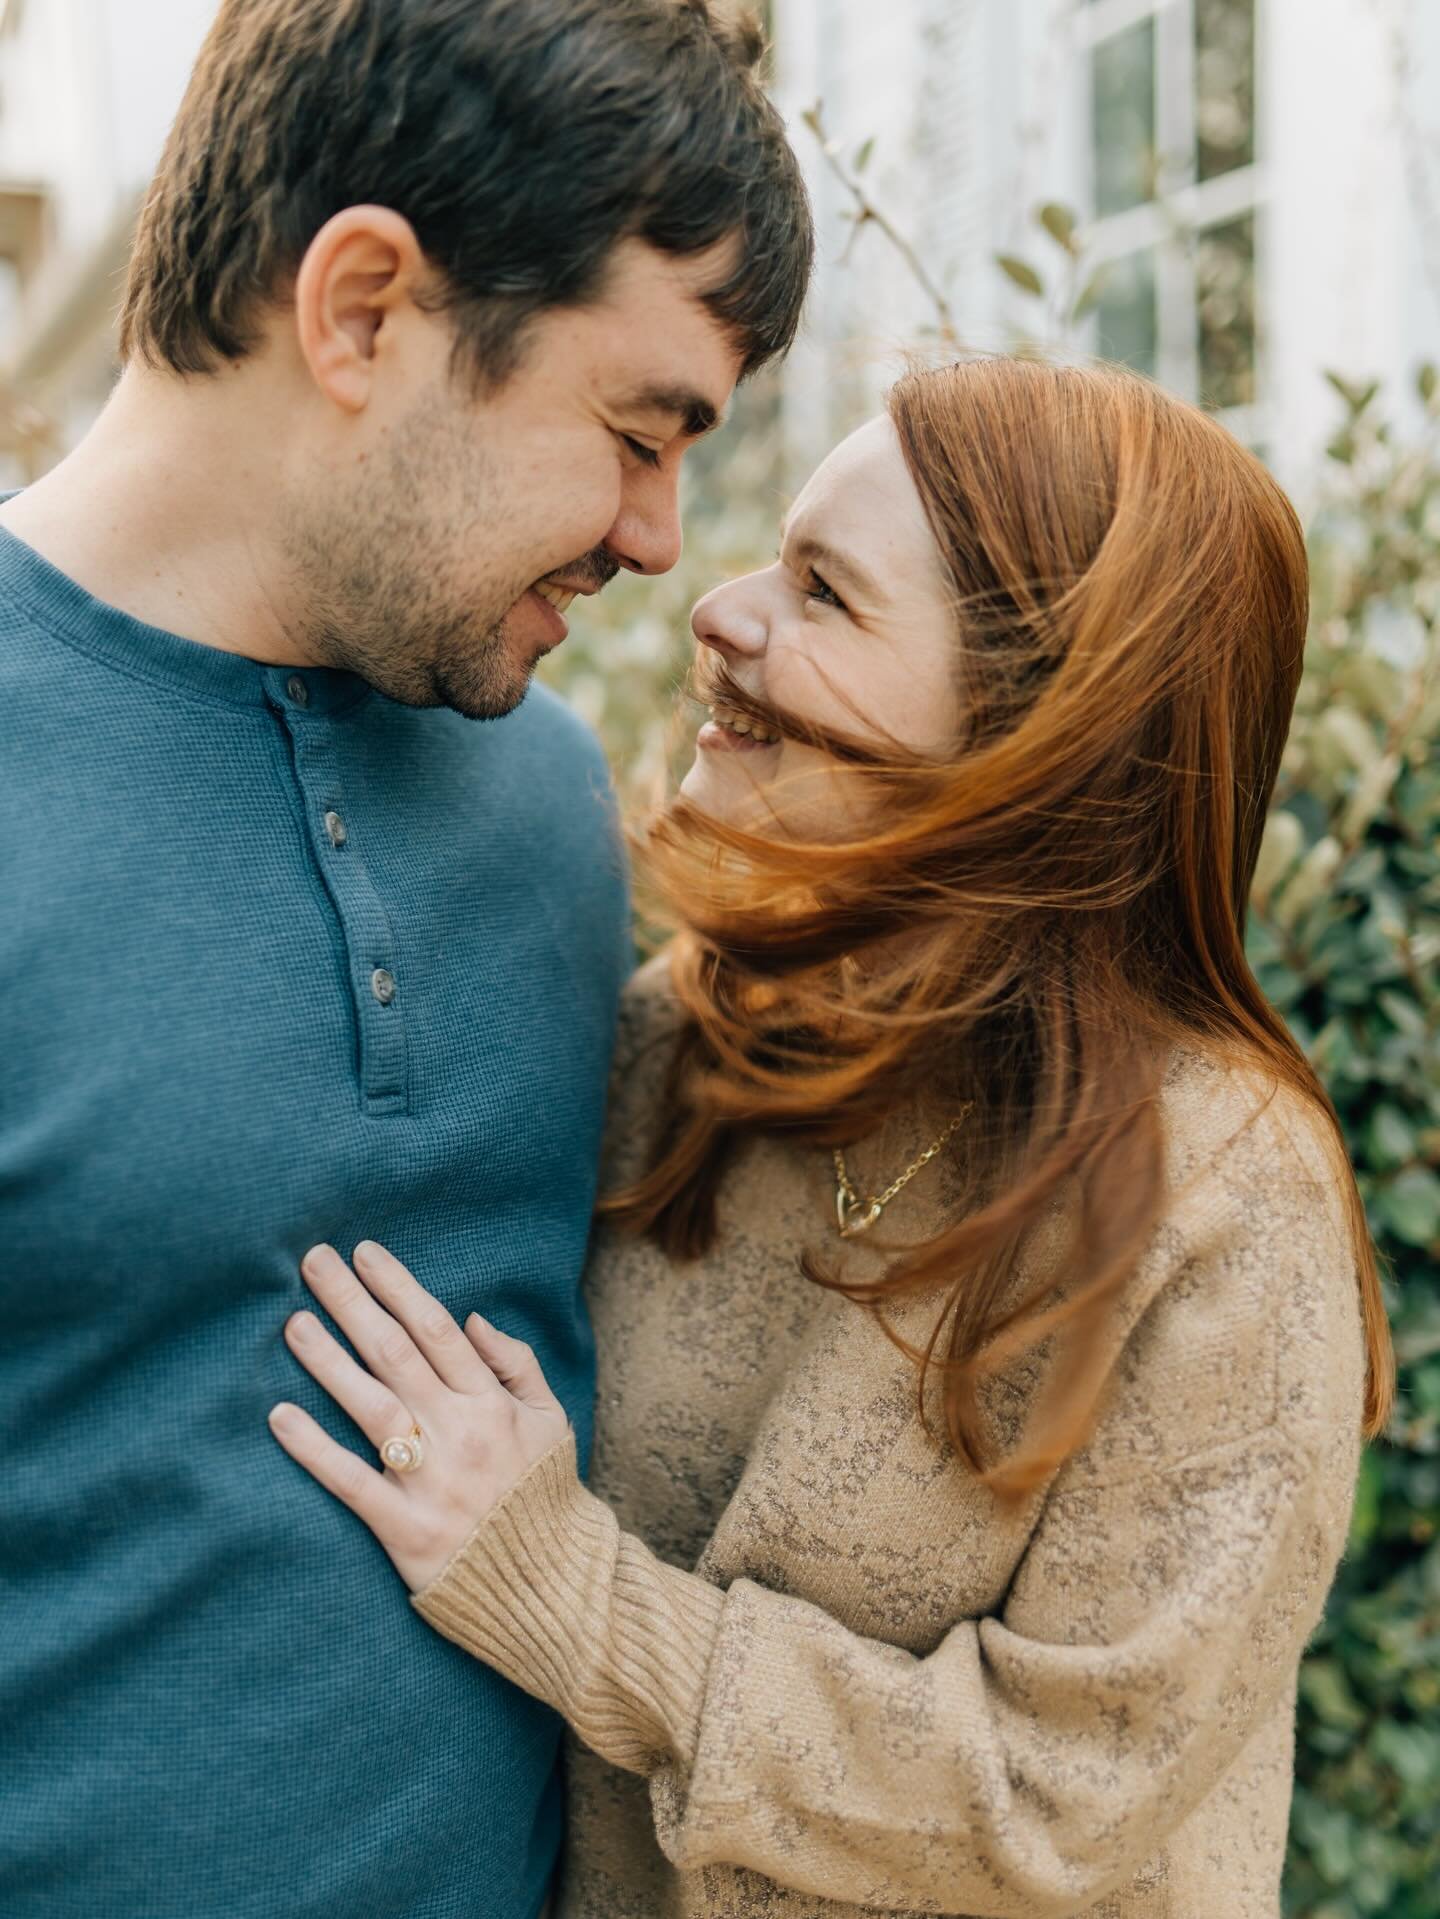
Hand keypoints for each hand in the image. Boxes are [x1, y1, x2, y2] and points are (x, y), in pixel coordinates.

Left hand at [268, 1241, 569, 1591]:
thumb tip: (471, 1317)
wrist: (553, 1585)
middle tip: (314, 1262)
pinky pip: (350, 1482)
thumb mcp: (550, 1420)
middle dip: (352, 1303)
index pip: (439, 1329)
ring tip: (294, 1324)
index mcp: (492, 1404)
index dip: (398, 1287)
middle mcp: (460, 1433)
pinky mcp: (404, 1530)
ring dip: (328, 1361)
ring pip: (371, 1407)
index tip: (365, 1252)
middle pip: (396, 1354)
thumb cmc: (543, 1495)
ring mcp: (430, 1482)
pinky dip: (313, 1449)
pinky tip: (279, 1416)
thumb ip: (516, 1363)